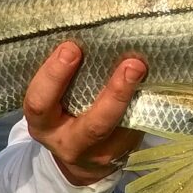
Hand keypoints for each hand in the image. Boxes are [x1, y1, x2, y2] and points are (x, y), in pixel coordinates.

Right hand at [23, 41, 145, 185]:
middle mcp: (68, 143)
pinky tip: (152, 81)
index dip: (54, 76)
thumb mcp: (50, 102)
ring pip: (121, 130)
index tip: (71, 48)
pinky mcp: (122, 154)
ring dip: (136, 99)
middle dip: (114, 94)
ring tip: (145, 70)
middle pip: (93, 124)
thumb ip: (61, 79)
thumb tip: (86, 32)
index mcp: (42, 124)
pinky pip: (135, 130)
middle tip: (131, 64)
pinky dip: (145, 105)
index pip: (40, 102)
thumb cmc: (62, 114)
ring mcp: (99, 154)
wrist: (78, 160)